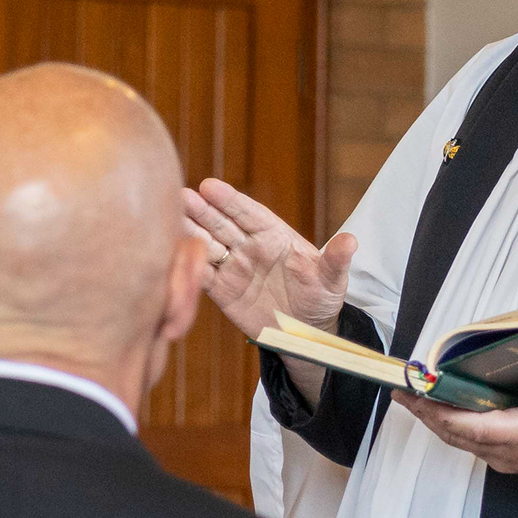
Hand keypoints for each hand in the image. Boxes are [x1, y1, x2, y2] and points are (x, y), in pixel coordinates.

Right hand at [184, 179, 355, 342]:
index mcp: (274, 235)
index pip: (248, 213)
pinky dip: (187, 266)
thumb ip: (336, 260)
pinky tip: (169, 254)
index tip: (209, 186)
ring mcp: (234, 267)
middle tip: (179, 196)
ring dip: (187, 232)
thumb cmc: (322, 298)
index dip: (229, 200)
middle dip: (200, 210)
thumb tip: (351, 241)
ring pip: (206, 245)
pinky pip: (202, 277)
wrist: (306, 331)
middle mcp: (250, 246)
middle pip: (221, 224)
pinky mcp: (222, 291)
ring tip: (166, 218)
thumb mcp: (332, 280)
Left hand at [402, 358, 517, 479]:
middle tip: (401, 390)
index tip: (418, 396)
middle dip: (426, 414)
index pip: (473, 428)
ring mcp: (507, 457)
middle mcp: (510, 451)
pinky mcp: (507, 457)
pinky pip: (470, 442)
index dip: (441, 414)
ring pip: (459, 441)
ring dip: (434, 420)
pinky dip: (450, 425)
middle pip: (456, 435)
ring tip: (411, 396)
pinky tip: (439, 409)